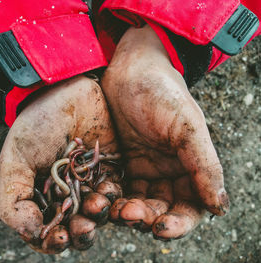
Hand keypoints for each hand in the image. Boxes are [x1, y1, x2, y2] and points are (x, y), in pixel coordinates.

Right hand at [0, 76, 117, 252]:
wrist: (65, 91)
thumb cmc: (36, 126)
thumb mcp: (14, 162)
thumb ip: (13, 200)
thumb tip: (31, 233)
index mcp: (41, 197)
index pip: (45, 231)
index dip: (50, 240)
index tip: (56, 237)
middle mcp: (66, 195)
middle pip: (74, 228)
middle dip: (79, 233)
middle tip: (82, 228)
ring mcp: (89, 183)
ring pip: (97, 214)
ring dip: (97, 217)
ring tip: (95, 206)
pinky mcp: (110, 170)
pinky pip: (116, 193)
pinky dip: (113, 199)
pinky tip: (106, 191)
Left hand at [101, 25, 228, 239]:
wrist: (129, 69)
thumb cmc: (162, 92)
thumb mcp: (187, 126)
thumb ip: (204, 165)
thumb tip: (220, 207)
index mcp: (190, 167)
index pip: (190, 207)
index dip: (179, 223)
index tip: (160, 228)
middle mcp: (168, 172)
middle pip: (160, 209)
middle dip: (146, 218)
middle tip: (129, 215)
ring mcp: (143, 168)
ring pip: (136, 202)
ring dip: (126, 211)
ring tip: (114, 209)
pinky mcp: (121, 162)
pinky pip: (117, 187)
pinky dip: (110, 196)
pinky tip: (101, 197)